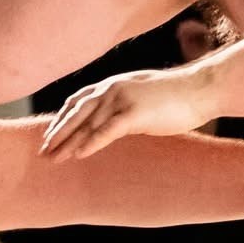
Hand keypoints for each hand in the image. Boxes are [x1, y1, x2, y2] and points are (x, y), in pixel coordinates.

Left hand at [39, 65, 215, 160]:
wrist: (201, 88)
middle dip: (57, 133)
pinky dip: (90, 143)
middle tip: (42, 151)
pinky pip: (106, 131)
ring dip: (68, 142)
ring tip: (54, 158)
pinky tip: (79, 155)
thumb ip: (125, 104)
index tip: (50, 135)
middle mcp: (112, 88)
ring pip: (87, 123)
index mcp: (113, 84)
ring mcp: (122, 98)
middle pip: (76, 112)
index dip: (62, 119)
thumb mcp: (143, 95)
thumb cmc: (177, 95)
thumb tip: (117, 120)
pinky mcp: (135, 112)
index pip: (78, 101)